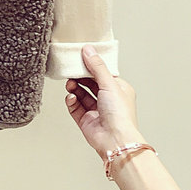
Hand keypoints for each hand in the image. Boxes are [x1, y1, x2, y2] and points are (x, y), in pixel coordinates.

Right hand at [65, 45, 143, 160]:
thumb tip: (88, 49)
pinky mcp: (86, 120)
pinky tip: (71, 97)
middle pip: (90, 83)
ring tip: (70, 84)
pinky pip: (75, 107)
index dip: (91, 66)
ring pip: (81, 94)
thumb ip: (96, 66)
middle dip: (80, 77)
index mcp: (118, 90)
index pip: (103, 73)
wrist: (115, 140)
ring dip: (74, 87)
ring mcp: (96, 111)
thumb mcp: (109, 83)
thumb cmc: (120, 115)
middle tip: (72, 70)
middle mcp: (108, 100)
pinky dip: (72, 101)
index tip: (81, 57)